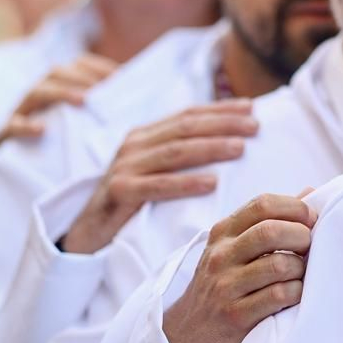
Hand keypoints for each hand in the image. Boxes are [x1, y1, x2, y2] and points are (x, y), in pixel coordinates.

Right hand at [0, 54, 118, 258]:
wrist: (1, 185)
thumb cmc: (48, 159)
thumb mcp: (72, 135)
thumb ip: (95, 121)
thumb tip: (137, 113)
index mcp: (54, 95)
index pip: (75, 68)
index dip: (96, 67)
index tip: (120, 76)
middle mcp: (34, 100)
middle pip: (55, 73)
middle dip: (81, 76)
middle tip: (105, 87)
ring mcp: (16, 116)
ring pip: (33, 93)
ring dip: (58, 93)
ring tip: (82, 100)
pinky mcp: (1, 140)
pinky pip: (8, 127)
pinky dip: (24, 126)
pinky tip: (41, 130)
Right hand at [58, 100, 258, 254]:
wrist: (87, 234)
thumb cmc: (131, 203)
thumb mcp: (154, 172)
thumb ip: (181, 155)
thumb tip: (230, 141)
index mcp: (145, 135)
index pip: (187, 115)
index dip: (219, 109)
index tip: (251, 108)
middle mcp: (134, 145)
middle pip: (185, 128)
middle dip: (222, 124)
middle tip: (255, 127)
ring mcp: (124, 167)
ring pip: (175, 152)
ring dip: (210, 147)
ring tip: (241, 148)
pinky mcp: (119, 192)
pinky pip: (157, 185)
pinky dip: (186, 183)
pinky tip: (212, 184)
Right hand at [161, 191, 317, 342]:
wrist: (185, 335)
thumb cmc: (222, 285)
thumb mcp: (234, 247)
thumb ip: (270, 220)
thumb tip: (310, 192)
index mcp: (223, 232)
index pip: (263, 204)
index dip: (295, 208)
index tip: (311, 220)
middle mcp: (222, 255)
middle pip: (271, 231)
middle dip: (301, 236)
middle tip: (310, 248)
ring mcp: (226, 286)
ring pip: (279, 265)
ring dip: (301, 269)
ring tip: (301, 274)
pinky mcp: (235, 315)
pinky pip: (278, 296)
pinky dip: (296, 292)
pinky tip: (295, 294)